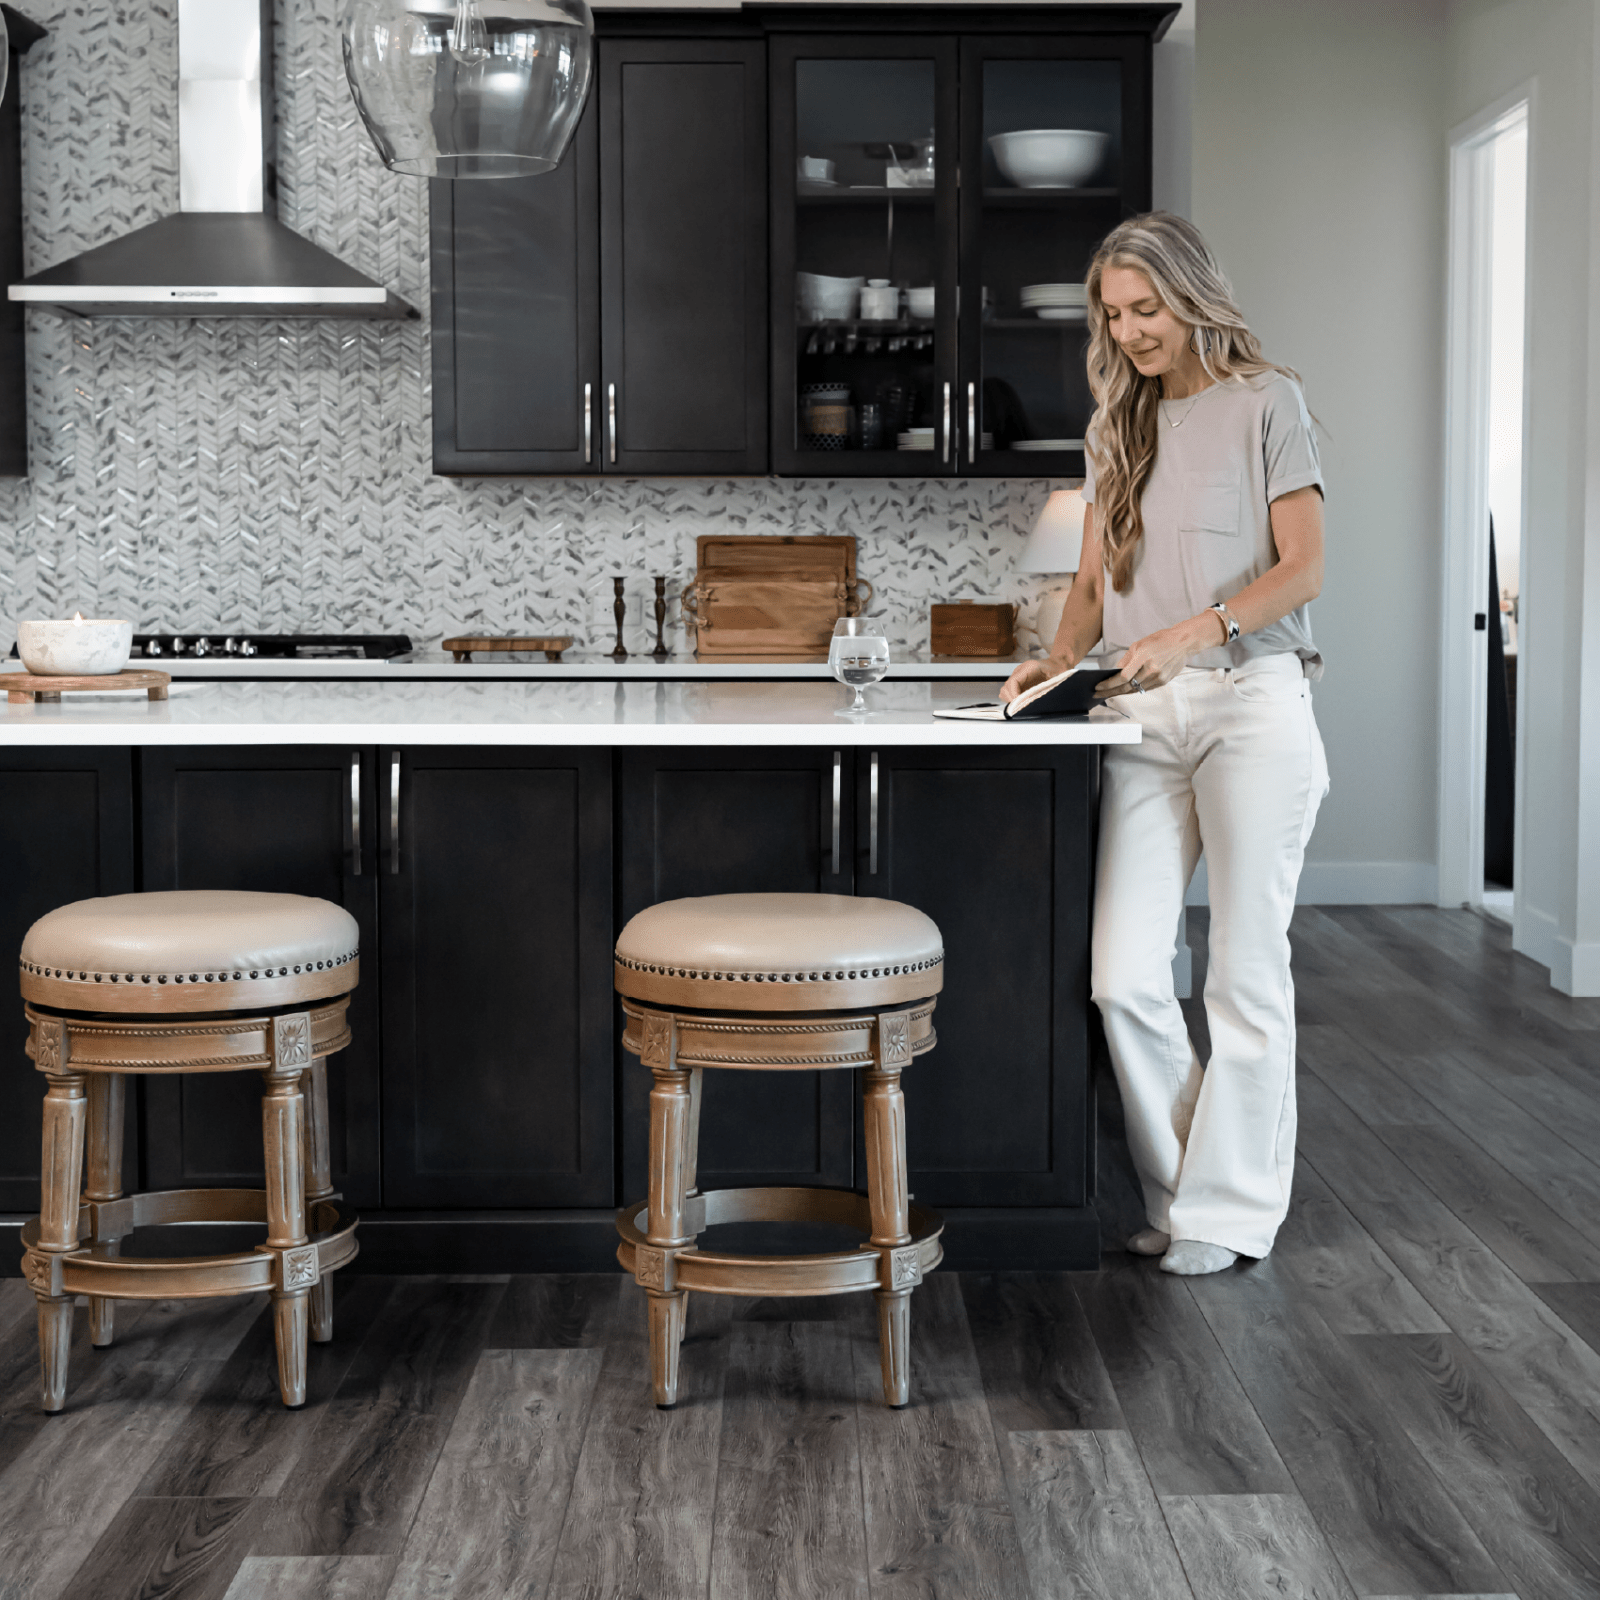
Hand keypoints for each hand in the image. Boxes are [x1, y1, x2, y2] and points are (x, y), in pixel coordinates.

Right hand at [1000, 656, 1066, 702]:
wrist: (1058, 664)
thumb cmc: (1059, 670)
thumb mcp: (1058, 677)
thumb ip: (1049, 687)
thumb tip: (1040, 700)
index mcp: (1029, 668)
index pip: (1013, 681)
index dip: (1014, 694)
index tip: (1019, 703)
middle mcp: (1020, 671)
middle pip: (1006, 686)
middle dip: (1011, 699)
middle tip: (1020, 707)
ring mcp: (1018, 677)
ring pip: (1005, 690)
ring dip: (1010, 699)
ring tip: (1020, 706)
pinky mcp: (1019, 683)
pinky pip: (1009, 692)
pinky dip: (1012, 699)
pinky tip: (1021, 703)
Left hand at [1095, 615, 1221, 697]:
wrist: (1184, 642)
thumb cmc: (1161, 640)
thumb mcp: (1140, 644)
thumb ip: (1126, 659)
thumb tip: (1115, 672)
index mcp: (1143, 657)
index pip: (1122, 677)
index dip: (1109, 684)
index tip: (1098, 686)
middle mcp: (1151, 670)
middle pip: (1127, 687)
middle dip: (1110, 692)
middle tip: (1098, 695)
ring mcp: (1158, 677)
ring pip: (1135, 690)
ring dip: (1120, 693)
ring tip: (1108, 694)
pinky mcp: (1163, 682)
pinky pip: (1144, 689)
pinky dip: (1133, 690)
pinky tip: (1124, 690)